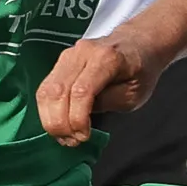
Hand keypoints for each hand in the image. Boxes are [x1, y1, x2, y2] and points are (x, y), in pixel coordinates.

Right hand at [38, 34, 160, 146]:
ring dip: (50, 119)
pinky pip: (45, 88)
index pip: (81, 92)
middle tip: (71, 142)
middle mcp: (83, 53)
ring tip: (64, 137)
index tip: (83, 137)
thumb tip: (81, 116)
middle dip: (59, 123)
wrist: (138, 44)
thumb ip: (108, 102)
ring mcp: (68, 55)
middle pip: (57, 91)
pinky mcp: (60, 62)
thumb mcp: (134, 94)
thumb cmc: (141, 71)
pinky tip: (59, 124)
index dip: (77, 119)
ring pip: (46, 90)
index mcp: (107, 58)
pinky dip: (47, 110)